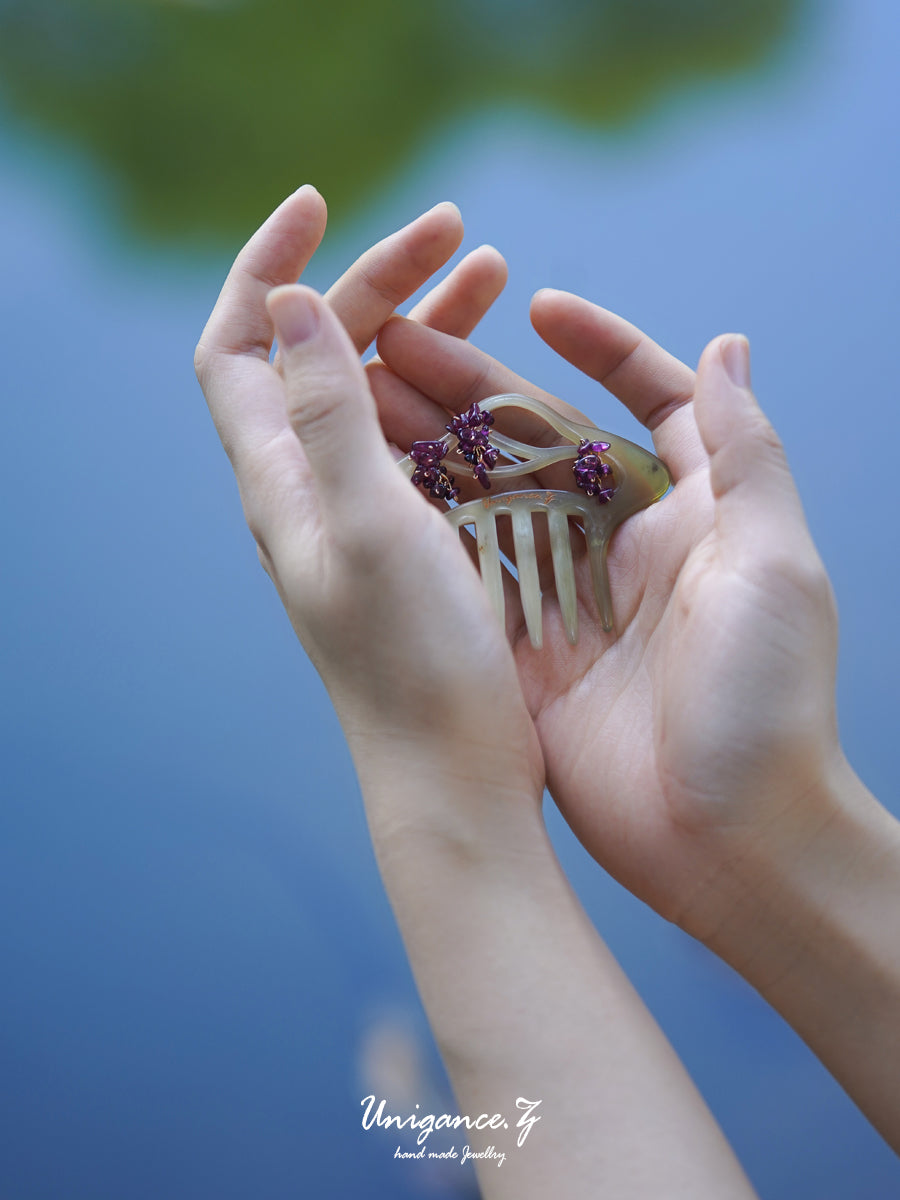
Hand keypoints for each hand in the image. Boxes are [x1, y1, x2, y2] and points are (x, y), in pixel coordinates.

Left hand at [194, 187, 543, 827]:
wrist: (452, 774)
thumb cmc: (414, 662)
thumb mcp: (370, 523)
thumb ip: (327, 413)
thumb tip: (283, 302)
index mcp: (281, 482)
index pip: (236, 347)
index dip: (264, 268)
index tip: (324, 206)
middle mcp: (310, 492)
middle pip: (319, 356)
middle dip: (379, 282)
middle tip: (464, 238)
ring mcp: (364, 516)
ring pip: (379, 393)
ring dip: (426, 327)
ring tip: (499, 278)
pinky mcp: (414, 541)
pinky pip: (423, 441)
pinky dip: (456, 391)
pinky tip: (506, 377)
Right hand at [375, 290, 843, 936]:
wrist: (732, 843)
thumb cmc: (769, 699)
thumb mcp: (772, 561)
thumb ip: (746, 452)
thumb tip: (728, 342)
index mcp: (690, 512)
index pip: (644, 402)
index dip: (598, 347)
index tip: (537, 305)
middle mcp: (624, 545)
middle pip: (544, 442)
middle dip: (478, 387)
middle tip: (401, 335)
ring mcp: (566, 597)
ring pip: (492, 499)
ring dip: (436, 445)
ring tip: (365, 393)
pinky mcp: (524, 651)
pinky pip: (467, 575)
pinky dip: (425, 530)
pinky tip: (372, 483)